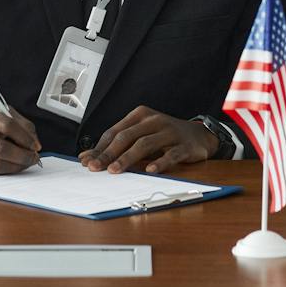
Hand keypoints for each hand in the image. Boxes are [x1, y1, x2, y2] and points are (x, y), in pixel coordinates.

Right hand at [0, 103, 39, 174]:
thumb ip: (14, 120)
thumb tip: (34, 140)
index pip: (6, 125)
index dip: (24, 137)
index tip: (35, 145)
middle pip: (1, 148)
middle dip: (22, 155)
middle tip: (34, 157)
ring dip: (16, 166)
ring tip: (25, 163)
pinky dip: (4, 171)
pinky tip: (11, 167)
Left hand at [78, 106, 216, 174]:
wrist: (199, 135)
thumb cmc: (164, 136)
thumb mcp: (141, 134)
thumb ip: (118, 144)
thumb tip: (88, 157)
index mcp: (140, 115)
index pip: (115, 131)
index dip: (100, 147)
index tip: (87, 161)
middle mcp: (154, 120)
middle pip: (127, 137)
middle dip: (109, 153)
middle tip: (96, 167)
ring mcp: (170, 132)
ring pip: (145, 144)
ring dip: (127, 158)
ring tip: (115, 170)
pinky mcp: (184, 146)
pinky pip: (171, 154)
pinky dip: (160, 163)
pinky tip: (150, 171)